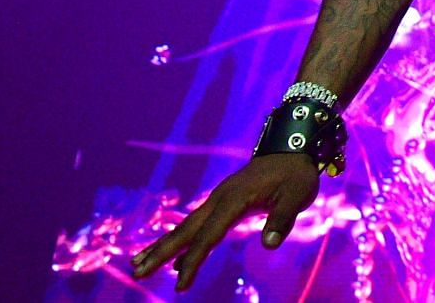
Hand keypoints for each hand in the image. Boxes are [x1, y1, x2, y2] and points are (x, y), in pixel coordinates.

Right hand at [129, 153, 320, 291]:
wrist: (293, 148)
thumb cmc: (296, 174)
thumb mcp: (297, 195)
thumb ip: (282, 219)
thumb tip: (268, 244)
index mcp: (234, 199)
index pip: (208, 236)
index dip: (193, 261)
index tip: (181, 285)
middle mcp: (219, 199)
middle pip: (185, 230)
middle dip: (160, 252)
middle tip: (137, 271)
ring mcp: (218, 199)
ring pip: (186, 227)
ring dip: (163, 247)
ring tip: (139, 264)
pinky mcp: (223, 202)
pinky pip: (197, 225)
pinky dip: (182, 242)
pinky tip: (174, 260)